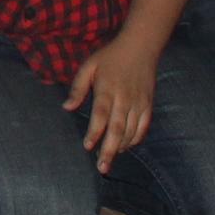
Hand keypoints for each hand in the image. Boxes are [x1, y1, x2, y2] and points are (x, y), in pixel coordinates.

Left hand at [63, 36, 158, 172]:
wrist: (140, 47)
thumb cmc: (110, 57)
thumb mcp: (89, 66)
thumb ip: (77, 88)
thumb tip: (66, 107)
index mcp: (107, 89)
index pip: (101, 115)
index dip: (95, 132)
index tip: (87, 146)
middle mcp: (124, 98)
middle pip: (117, 129)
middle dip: (109, 150)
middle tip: (102, 167)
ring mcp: (138, 103)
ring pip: (131, 131)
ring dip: (120, 147)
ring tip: (109, 158)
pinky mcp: (148, 104)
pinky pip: (143, 127)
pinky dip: (135, 139)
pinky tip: (125, 146)